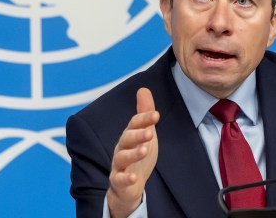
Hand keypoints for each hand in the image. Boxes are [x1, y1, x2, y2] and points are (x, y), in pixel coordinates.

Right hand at [107, 87, 159, 217]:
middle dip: (138, 134)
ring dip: (133, 154)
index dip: (144, 118)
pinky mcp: (118, 180)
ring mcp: (119, 164)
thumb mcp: (144, 133)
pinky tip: (134, 177)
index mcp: (129, 135)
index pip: (134, 123)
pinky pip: (120, 178)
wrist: (129, 185)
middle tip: (150, 133)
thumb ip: (144, 113)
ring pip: (122, 157)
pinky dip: (126, 178)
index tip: (157, 115)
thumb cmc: (137, 155)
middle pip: (127, 138)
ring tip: (144, 151)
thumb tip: (143, 89)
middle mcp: (122, 147)